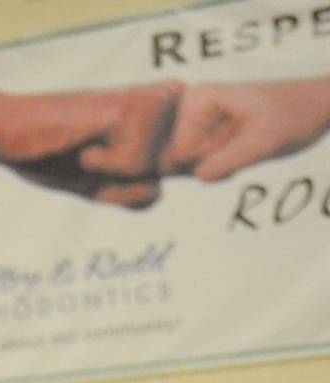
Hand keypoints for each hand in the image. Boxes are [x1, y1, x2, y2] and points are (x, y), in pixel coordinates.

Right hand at [0, 83, 181, 208]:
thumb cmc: (51, 156)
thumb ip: (135, 194)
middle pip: (164, 175)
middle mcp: (164, 101)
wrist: (8, 131)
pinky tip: (83, 140)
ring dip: (111, 171)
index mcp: (161, 116)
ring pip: (153, 171)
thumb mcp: (98, 186)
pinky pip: (135, 164)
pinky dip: (103, 164)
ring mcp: (151, 103)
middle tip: (90, 151)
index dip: (135, 182)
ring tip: (87, 145)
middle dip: (122, 178)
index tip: (102, 159)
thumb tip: (162, 189)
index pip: (176, 173)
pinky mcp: (133, 108)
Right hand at [163, 77, 329, 180]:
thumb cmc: (294, 115)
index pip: (175, 151)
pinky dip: (215, 169)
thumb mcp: (263, 142)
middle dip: (203, 166)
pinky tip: (236, 155)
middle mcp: (187, 108)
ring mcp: (194, 123)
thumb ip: (228, 160)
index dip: (201, 163)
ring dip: (211, 169)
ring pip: (183, 166)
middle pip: (173, 159)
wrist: (317, 107)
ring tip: (239, 152)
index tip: (230, 151)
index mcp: (196, 99)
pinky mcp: (202, 135)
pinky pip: (194, 165)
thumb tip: (198, 177)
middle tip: (237, 153)